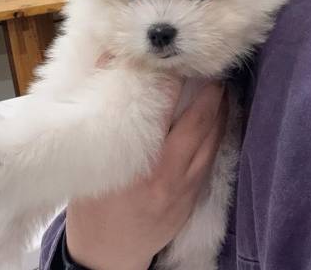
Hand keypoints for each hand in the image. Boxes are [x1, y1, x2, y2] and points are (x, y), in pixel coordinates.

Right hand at [65, 78, 228, 269]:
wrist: (106, 257)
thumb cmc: (91, 206)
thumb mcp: (89, 163)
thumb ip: (103, 114)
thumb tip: (108, 65)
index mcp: (136, 163)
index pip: (163, 111)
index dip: (175, 82)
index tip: (179, 61)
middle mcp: (166, 174)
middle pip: (198, 123)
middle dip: (210, 92)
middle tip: (212, 67)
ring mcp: (184, 188)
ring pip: (212, 139)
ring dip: (220, 110)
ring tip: (221, 85)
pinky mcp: (193, 197)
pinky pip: (212, 157)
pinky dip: (219, 132)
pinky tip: (220, 117)